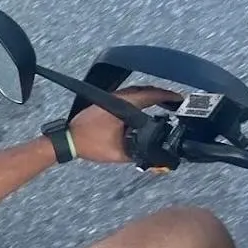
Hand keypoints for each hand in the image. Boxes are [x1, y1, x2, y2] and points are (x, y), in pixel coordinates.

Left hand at [67, 86, 182, 163]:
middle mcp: (116, 97)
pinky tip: (144, 108)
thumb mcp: (118, 153)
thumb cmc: (89, 143)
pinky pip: (128, 96)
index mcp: (122, 105)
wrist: (67, 139)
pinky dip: (140, 99)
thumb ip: (139, 154)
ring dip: (151, 96)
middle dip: (162, 95)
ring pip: (136, 92)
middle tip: (176, 101)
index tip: (180, 99)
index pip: (150, 95)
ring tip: (165, 104)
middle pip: (145, 90)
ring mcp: (109, 98)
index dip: (168, 96)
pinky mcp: (104, 102)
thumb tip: (155, 157)